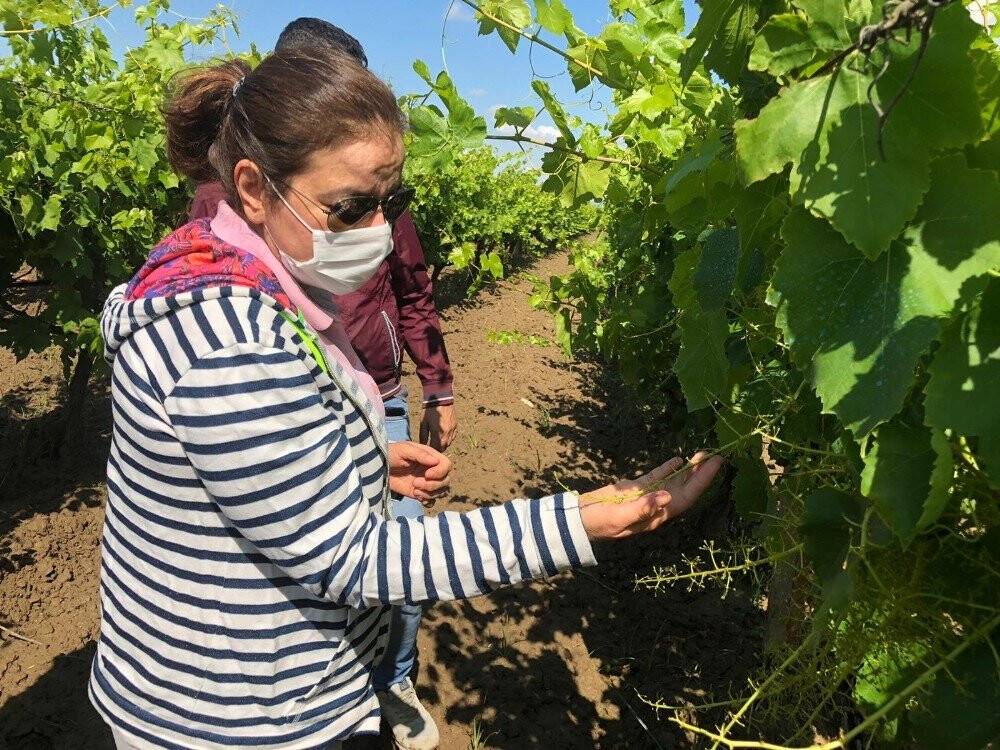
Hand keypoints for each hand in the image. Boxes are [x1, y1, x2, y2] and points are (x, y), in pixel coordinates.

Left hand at [388, 441, 452, 505]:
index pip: (447, 465)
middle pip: (446, 480)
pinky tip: (416, 496)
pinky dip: (428, 501)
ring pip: (441, 492)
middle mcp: (431, 470)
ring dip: (429, 493)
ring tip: (414, 490)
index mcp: (430, 457)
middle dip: (433, 485)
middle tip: (415, 483)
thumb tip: (436, 461)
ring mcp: (426, 482)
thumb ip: (420, 454)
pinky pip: (432, 501)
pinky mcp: (419, 492)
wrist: (378, 467)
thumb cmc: (391, 454)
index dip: (440, 472)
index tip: (427, 475)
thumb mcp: (404, 449)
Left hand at [419, 403, 457, 451]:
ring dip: (443, 444)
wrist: (440, 399)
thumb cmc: (429, 411)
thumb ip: (423, 437)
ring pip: (449, 443)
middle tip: (431, 446)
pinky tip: (443, 435)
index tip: (427, 449)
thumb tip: (423, 445)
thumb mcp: (423, 424)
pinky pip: (453, 436)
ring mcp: (453, 430)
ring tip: (436, 441)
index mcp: (438, 434)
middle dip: (437, 449)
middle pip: (443, 448)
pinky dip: (448, 438)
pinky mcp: (456, 426)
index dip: (431, 450)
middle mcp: (447, 434)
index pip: (436, 449)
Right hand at [579, 453, 722, 539]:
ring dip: (688, 470)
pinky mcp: (635, 489)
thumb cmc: (599, 521)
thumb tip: (667, 496)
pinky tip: (677, 460)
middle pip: (685, 488)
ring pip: (674, 482)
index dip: (703, 480)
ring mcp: (647, 497)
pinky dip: (668, 468)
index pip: (686, 496)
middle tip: (715, 455)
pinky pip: (657, 477)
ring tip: (701, 455)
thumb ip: (642, 507)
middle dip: (701, 473)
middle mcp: (657, 506)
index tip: (716, 464)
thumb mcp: (619, 517)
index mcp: (657, 515)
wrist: (580, 519)